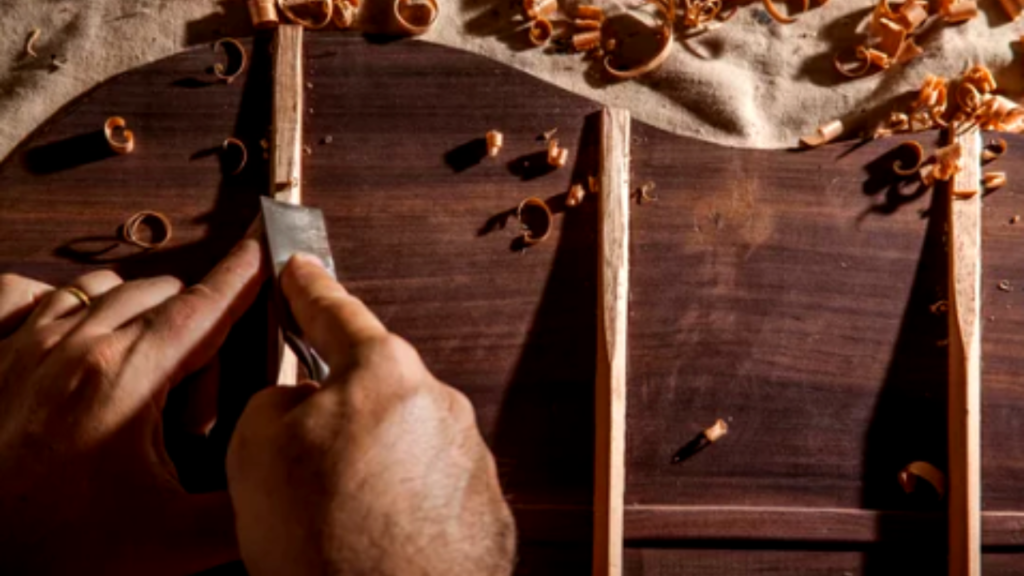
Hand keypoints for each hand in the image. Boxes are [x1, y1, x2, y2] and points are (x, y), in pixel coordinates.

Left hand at [0, 238, 264, 575]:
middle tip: (194, 403)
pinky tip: (80, 336)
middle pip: (165, 296)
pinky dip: (66, 301)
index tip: (265, 244)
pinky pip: (34, 293)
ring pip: (106, 287)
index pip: (204, 307)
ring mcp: (29, 345)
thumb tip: (292, 477)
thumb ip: (247, 507)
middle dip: (197, 330)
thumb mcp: (175, 541)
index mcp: (127, 379)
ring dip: (140, 312)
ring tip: (145, 373)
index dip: (242, 274)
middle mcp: (76, 347)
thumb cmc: (63, 549)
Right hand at [227, 254, 515, 575]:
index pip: (335, 312)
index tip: (301, 269)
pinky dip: (402, 503)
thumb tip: (301, 406)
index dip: (309, 288)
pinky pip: (429, 486)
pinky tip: (375, 534)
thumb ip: (277, 402)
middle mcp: (437, 402)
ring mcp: (468, 455)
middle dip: (338, 414)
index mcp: (383, 372)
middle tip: (303, 463)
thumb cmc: (326, 538)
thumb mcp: (256, 450)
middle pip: (372, 388)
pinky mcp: (484, 505)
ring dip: (370, 466)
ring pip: (401, 442)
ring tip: (337, 517)